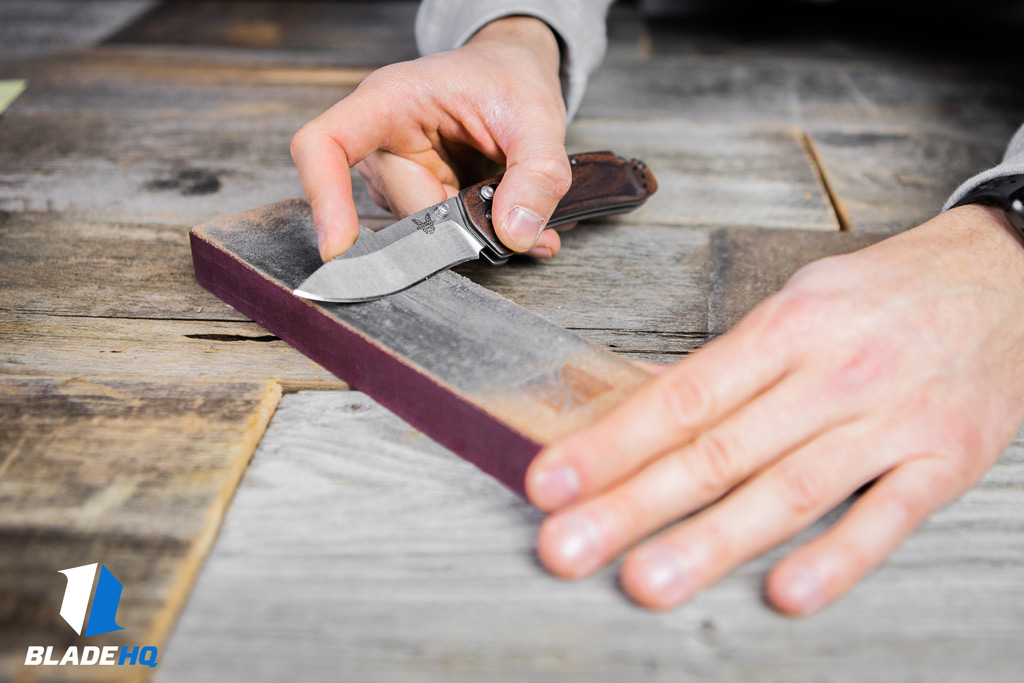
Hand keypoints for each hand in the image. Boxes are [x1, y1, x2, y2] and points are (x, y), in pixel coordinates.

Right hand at [290, 16, 570, 261]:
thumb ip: (537, 174)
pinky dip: (479, 234)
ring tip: (514, 199)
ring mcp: (396, 175)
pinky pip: (443, 235)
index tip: (339, 247)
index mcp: (389, 102)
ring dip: (475, 232)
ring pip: (427, 233)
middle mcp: (381, 142)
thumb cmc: (510, 78)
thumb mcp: (537, 117)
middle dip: (462, 227)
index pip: (324, 146)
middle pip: (404, 213)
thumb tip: (516, 235)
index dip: (324, 196)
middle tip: (516, 217)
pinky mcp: (415, 198)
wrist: (513, 74)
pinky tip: (506, 213)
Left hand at [525, 205, 1023, 614]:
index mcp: (784, 329)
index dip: (610, 443)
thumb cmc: (882, 298)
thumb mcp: (796, 305)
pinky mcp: (943, 459)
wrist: (1003, 278)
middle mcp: (830, 374)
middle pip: (718, 450)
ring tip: (646, 581)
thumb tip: (639, 400)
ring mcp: (889, 420)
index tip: (551, 481)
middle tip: (566, 546)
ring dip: (712, 541)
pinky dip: (838, 557)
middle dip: (632, 503)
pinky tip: (786, 592)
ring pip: (789, 489)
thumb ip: (723, 365)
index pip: (681, 397)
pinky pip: (888, 516)